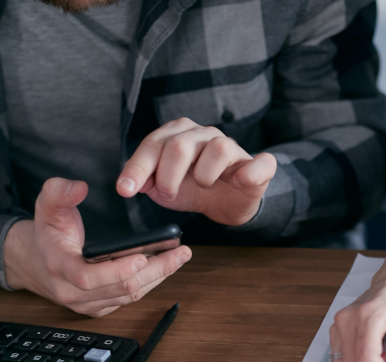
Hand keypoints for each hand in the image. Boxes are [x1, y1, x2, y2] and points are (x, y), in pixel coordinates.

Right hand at [4, 178, 191, 315]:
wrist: (37, 263)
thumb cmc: (47, 233)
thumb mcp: (46, 206)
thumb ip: (59, 192)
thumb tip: (79, 187)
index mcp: (59, 268)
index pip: (88, 278)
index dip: (116, 271)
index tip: (142, 257)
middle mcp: (73, 292)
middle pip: (120, 289)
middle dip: (154, 271)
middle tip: (179, 253)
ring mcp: (88, 304)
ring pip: (129, 296)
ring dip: (158, 277)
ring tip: (180, 256)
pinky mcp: (100, 307)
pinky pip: (129, 299)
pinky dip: (150, 282)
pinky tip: (166, 265)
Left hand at [116, 117, 276, 225]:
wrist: (226, 203)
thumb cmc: (193, 189)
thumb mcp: (163, 188)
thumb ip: (145, 181)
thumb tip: (132, 183)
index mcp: (179, 134)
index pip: (154, 144)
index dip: (137, 168)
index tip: (125, 190)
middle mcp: (205, 134)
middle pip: (180, 146)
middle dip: (168, 177)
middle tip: (168, 193)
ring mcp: (233, 147)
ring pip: (218, 148)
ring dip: (203, 175)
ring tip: (202, 185)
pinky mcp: (258, 166)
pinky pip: (260, 163)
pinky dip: (249, 173)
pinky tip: (238, 181)